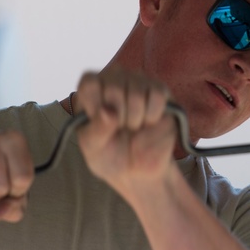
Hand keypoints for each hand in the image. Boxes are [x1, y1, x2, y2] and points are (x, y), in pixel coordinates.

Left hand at [74, 70, 177, 193]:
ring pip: (137, 90)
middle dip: (119, 117)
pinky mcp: (160, 90)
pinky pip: (157, 95)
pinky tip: (148, 123)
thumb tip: (108, 111)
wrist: (138, 170)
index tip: (101, 125)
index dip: (95, 105)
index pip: (90, 83)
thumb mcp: (94, 147)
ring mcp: (138, 82)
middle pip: (114, 86)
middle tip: (120, 130)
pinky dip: (152, 116)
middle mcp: (114, 79)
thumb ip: (97, 129)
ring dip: (136, 118)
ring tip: (134, 127)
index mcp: (91, 89)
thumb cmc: (109, 154)